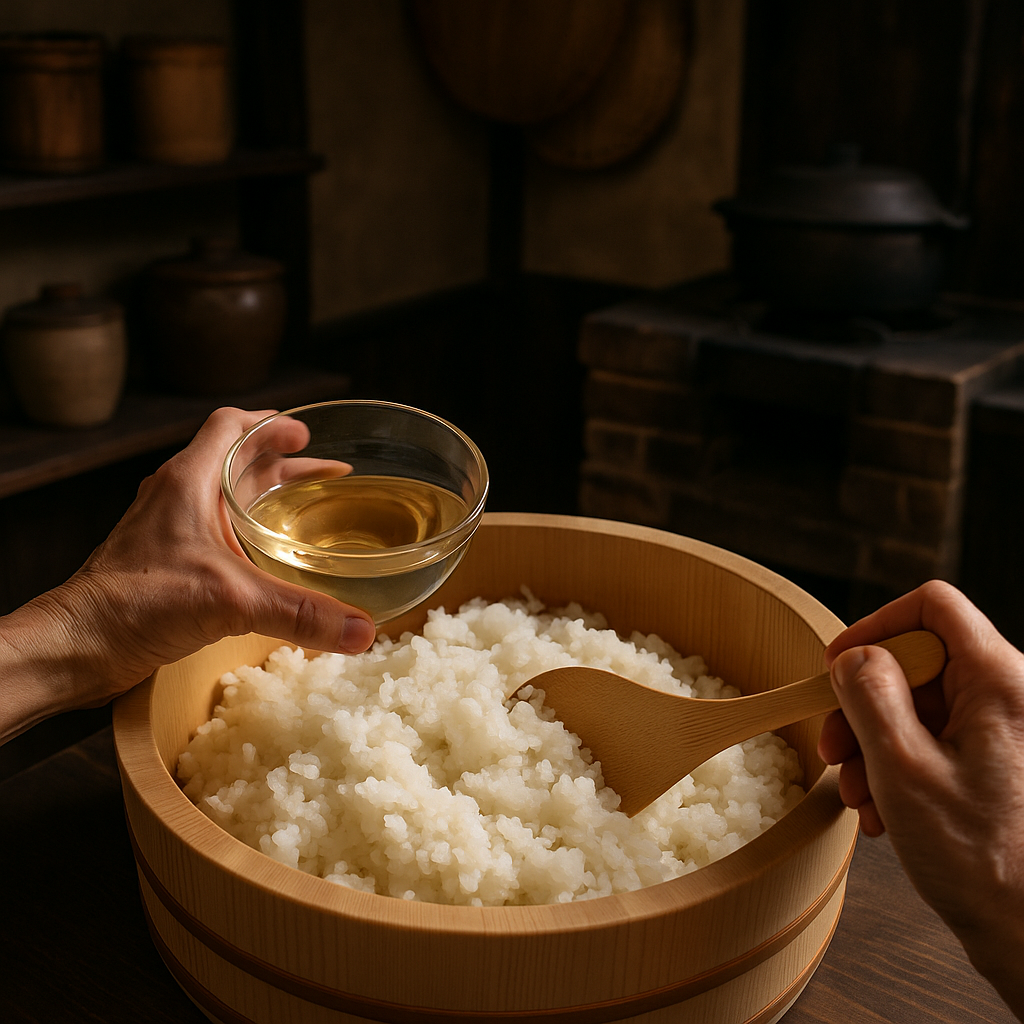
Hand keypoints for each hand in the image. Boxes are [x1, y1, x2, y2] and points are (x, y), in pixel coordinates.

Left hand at [1, 407, 375, 742]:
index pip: (230, 427)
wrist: (76, 645)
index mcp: (189, 482)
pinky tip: (266, 559)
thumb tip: (361, 629)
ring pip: (224, 497)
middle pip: (235, 461)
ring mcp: (167, 528)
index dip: (270, 424)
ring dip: (263, 497)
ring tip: (303, 510)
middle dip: (282, 463)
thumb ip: (300, 612)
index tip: (304, 433)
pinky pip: (213, 531)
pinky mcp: (165, 560)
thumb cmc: (135, 604)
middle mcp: (176, 496)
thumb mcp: (231, 601)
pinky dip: (245, 532)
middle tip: (323, 473)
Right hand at [818, 580, 1023, 1016]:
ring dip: (877, 745)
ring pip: (924, 706)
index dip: (876, 626)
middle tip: (834, 747)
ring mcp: (1009, 732)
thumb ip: (870, 696)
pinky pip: (941, 740)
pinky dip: (902, 766)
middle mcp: (1012, 696)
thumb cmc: (985, 861)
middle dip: (866, 705)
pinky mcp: (1003, 764)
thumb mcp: (903, 768)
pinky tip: (885, 809)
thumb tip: (855, 657)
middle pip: (921, 662)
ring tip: (860, 794)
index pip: (932, 607)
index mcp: (1000, 681)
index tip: (838, 665)